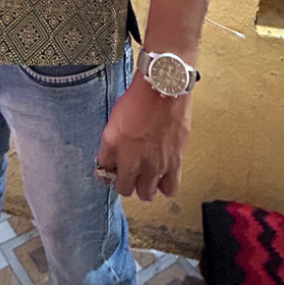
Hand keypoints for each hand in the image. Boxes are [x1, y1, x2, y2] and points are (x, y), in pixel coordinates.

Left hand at [97, 72, 190, 201]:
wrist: (163, 90)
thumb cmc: (136, 102)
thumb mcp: (112, 125)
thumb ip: (108, 150)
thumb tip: (107, 165)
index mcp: (119, 154)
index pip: (110, 181)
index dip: (112, 177)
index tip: (116, 170)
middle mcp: (138, 165)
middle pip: (129, 191)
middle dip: (128, 184)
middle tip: (131, 171)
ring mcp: (158, 166)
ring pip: (149, 194)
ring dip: (146, 187)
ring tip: (148, 175)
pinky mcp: (176, 162)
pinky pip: (171, 188)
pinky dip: (165, 185)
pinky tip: (164, 175)